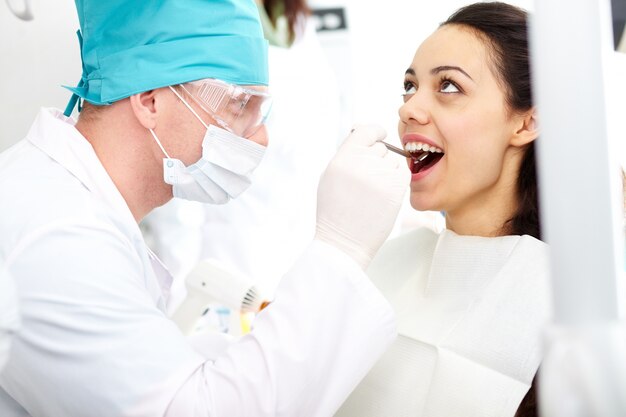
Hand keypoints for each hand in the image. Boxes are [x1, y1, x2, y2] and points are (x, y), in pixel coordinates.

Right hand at [315, 125, 408, 269]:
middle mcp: (362, 163)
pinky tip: (385, 195)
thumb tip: (362, 131)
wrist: (344, 240)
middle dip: (377, 160)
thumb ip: (346, 153)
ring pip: (393, 161)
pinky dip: (397, 181)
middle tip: (366, 182)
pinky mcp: (396, 187)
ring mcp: (381, 175)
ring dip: (388, 172)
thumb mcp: (330, 176)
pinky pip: (403, 172)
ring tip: (373, 193)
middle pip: (381, 148)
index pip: (366, 131)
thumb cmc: (335, 210)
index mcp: (343, 159)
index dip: (375, 132)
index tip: (379, 135)